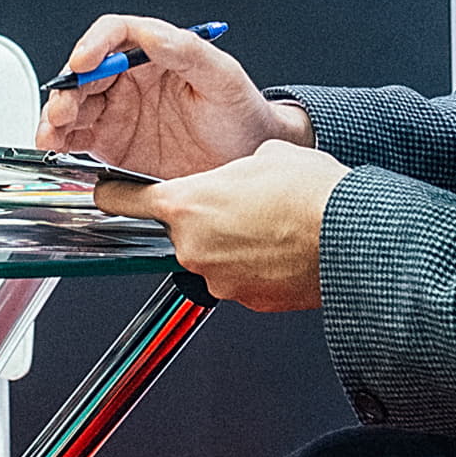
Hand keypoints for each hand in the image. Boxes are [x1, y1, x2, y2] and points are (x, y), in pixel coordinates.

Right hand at [38, 14, 296, 178]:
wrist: (248, 162)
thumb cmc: (242, 114)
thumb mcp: (224, 78)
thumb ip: (188, 52)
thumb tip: (151, 34)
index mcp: (154, 53)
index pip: (114, 35)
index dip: (94, 44)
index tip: (84, 61)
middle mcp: (130, 78)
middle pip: (85, 71)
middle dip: (68, 87)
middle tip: (65, 107)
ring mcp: (118, 110)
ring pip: (74, 104)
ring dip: (56, 115)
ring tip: (53, 131)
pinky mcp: (112, 142)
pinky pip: (77, 137)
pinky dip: (60, 140)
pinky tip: (54, 144)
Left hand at [97, 137, 351, 312]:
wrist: (352, 237)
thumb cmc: (313, 194)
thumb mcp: (265, 155)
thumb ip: (234, 168)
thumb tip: (239, 175)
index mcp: (188, 204)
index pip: (127, 201)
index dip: (113, 194)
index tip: (103, 193)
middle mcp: (194, 246)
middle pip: (181, 230)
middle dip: (205, 217)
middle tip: (241, 203)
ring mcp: (220, 278)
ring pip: (212, 255)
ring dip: (233, 242)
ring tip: (272, 225)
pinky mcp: (249, 301)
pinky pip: (239, 278)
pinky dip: (254, 265)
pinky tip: (282, 248)